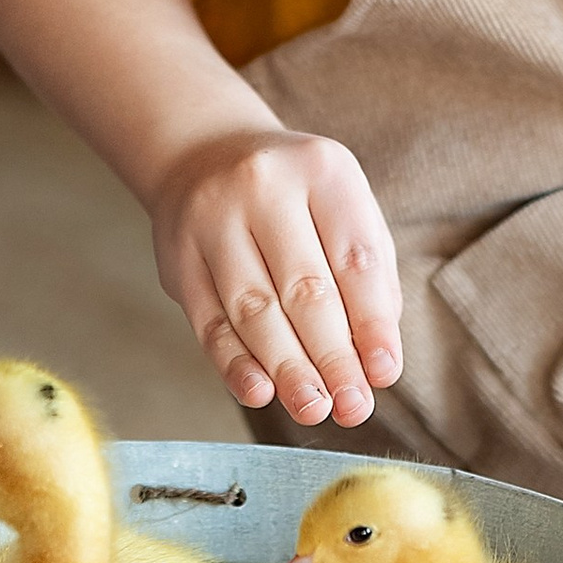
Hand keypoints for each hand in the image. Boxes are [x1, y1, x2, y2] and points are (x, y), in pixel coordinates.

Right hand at [149, 121, 403, 431]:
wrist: (206, 153)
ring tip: (314, 408)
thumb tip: (377, 361)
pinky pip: (209, 321)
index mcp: (321, 169)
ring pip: (254, 309)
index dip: (372, 322)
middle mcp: (264, 186)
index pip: (354, 258)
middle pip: (304, 288)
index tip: (384, 373)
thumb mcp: (344, 209)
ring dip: (288, 369)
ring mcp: (213, 220)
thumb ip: (370, 278)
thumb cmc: (296, 196)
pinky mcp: (178, 258)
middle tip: (352, 407)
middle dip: (332, 357)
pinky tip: (260, 392)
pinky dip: (236, 364)